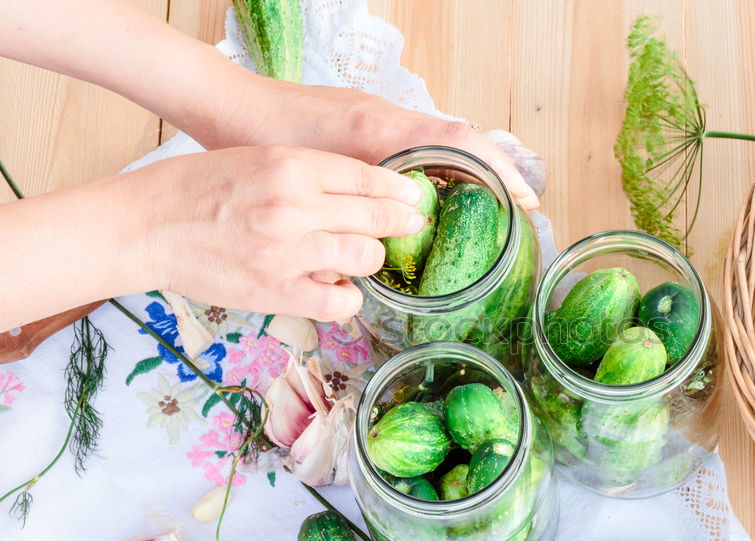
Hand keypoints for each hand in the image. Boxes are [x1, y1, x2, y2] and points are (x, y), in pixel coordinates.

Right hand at [134, 144, 423, 321]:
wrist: (145, 225)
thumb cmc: (197, 188)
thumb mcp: (256, 158)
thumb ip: (308, 171)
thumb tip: (360, 190)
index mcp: (291, 164)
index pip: (368, 176)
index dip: (399, 190)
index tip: (413, 198)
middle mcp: (294, 205)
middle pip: (375, 217)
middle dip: (400, 223)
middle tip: (410, 226)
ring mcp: (286, 251)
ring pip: (365, 257)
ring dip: (371, 258)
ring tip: (362, 256)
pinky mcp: (276, 291)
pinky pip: (338, 301)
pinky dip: (348, 297)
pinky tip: (339, 289)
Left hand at [202, 76, 540, 210]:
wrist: (229, 106)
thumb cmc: (264, 141)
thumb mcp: (315, 175)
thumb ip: (363, 195)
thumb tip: (408, 220)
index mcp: (382, 128)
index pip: (461, 141)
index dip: (499, 171)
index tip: (525, 199)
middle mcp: (388, 117)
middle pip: (461, 139)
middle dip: (496, 172)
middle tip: (519, 209)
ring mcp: (378, 117)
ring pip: (440, 141)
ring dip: (470, 170)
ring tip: (491, 206)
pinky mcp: (364, 123)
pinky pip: (418, 144)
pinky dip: (440, 166)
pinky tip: (437, 195)